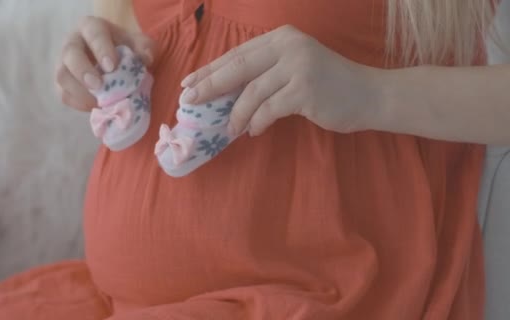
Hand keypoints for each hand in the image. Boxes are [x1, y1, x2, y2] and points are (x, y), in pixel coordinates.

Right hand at [56, 16, 154, 111]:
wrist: (114, 60)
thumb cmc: (126, 48)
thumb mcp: (139, 44)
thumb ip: (145, 48)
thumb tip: (146, 59)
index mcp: (91, 27)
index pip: (93, 34)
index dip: (101, 49)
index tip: (112, 67)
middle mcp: (73, 42)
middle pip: (70, 54)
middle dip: (83, 71)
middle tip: (99, 86)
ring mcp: (64, 63)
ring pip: (62, 76)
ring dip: (79, 91)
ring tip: (98, 102)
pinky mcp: (63, 83)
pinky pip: (64, 94)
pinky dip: (78, 103)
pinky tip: (94, 107)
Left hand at [180, 25, 381, 135]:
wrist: (369, 95)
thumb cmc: (328, 85)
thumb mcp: (294, 68)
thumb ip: (265, 73)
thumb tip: (224, 93)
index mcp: (282, 38)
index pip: (238, 53)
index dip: (211, 69)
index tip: (190, 82)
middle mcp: (289, 46)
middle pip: (238, 67)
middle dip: (210, 85)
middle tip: (189, 101)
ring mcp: (298, 66)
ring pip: (252, 92)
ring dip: (236, 114)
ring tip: (229, 129)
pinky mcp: (305, 90)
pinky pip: (269, 109)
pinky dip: (257, 122)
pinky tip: (252, 131)